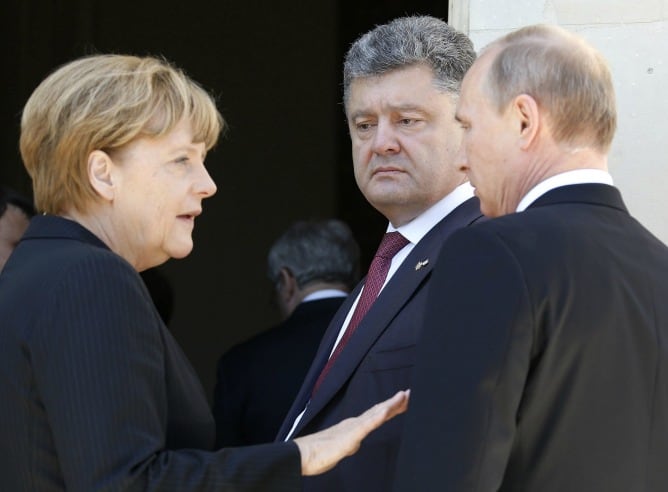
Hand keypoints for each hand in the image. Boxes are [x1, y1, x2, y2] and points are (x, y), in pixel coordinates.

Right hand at [293, 389, 409, 475]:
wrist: (303, 455)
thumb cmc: (319, 453)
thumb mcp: (341, 448)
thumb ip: (349, 443)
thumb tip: (355, 443)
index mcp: (354, 426)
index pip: (377, 414)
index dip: (391, 406)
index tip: (404, 398)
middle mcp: (355, 423)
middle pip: (380, 410)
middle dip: (397, 402)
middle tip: (410, 392)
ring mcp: (353, 428)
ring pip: (375, 414)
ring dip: (390, 405)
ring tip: (403, 396)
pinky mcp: (349, 436)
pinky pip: (365, 426)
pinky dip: (376, 418)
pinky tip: (385, 412)